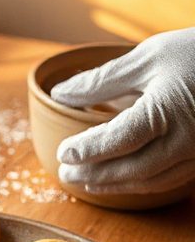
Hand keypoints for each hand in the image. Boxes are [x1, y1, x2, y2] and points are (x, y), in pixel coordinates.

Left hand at [51, 30, 194, 195]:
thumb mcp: (148, 56)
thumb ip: (102, 80)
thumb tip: (60, 94)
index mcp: (168, 111)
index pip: (118, 140)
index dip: (88, 150)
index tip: (63, 152)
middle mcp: (186, 139)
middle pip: (132, 169)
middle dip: (95, 174)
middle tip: (65, 175)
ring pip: (151, 180)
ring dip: (115, 185)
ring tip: (86, 180)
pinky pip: (170, 179)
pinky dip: (140, 182)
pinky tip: (121, 179)